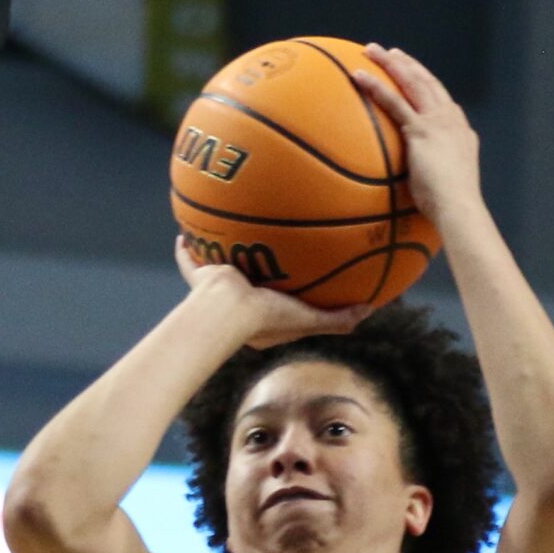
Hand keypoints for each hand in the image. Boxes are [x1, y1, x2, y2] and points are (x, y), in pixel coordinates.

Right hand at [175, 238, 366, 349]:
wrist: (227, 310)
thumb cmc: (266, 317)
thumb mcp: (308, 320)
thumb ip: (337, 318)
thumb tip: (370, 309)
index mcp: (260, 317)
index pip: (275, 304)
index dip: (284, 295)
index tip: (293, 282)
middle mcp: (237, 302)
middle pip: (246, 283)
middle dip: (252, 270)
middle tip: (258, 254)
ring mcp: (215, 290)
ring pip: (216, 270)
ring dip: (220, 255)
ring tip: (224, 234)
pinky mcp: (200, 276)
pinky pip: (189, 260)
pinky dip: (185, 249)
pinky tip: (183, 232)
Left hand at [351, 44, 486, 229]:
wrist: (459, 207)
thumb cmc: (449, 207)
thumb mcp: (442, 184)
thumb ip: (428, 174)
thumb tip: (411, 184)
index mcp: (459, 130)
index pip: (439, 98)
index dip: (424, 81)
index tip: (409, 70)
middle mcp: (451, 119)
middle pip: (426, 82)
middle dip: (406, 63)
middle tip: (388, 51)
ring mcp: (437, 121)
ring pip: (411, 82)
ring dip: (390, 63)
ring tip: (370, 50)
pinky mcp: (421, 129)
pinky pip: (393, 101)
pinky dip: (375, 86)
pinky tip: (359, 75)